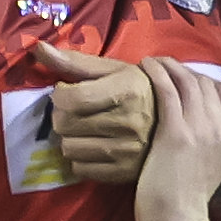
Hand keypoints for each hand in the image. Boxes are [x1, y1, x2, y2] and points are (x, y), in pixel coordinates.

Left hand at [34, 44, 157, 183]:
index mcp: (127, 90)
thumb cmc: (142, 91)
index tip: (69, 93)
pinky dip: (81, 159)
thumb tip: (38, 48)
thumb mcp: (115, 70)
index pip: (70, 99)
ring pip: (69, 148)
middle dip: (64, 116)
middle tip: (78, 113)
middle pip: (64, 125)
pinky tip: (93, 148)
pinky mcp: (126, 172)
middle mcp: (129, 122)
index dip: (60, 96)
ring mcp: (128, 151)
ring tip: (85, 131)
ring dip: (71, 139)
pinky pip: (81, 169)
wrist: (183, 122)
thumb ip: (75, 61)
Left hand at [130, 58, 220, 220]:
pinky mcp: (177, 131)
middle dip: (185, 69)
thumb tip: (194, 123)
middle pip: (208, 82)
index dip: (204, 79)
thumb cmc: (186, 198)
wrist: (178, 220)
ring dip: (169, 65)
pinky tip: (143, 67)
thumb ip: (208, 141)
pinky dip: (156, 73)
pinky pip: (168, 89)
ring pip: (189, 80)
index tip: (184, 78)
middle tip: (163, 66)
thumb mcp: (210, 165)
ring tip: (152, 61)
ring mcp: (202, 129)